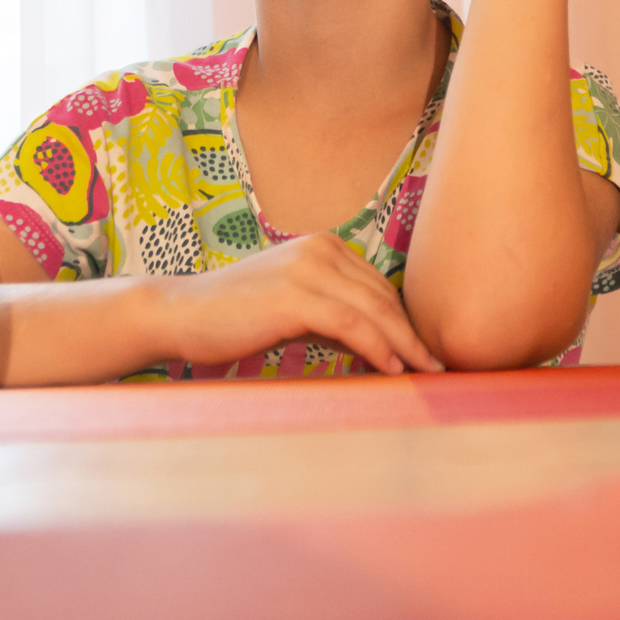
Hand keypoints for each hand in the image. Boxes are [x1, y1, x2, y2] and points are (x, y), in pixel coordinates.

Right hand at [147, 234, 443, 375]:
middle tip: (438, 366)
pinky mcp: (294, 295)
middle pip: (384, 296)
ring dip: (405, 344)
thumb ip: (336, 319)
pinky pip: (351, 323)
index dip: (404, 322)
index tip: (424, 353)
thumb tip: (381, 348)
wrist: (181, 314)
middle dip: (413, 334)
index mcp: (324, 247)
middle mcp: (321, 249)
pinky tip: (392, 369)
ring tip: (425, 372)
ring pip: (374, 309)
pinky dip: (377, 347)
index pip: (379, 287)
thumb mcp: (295, 311)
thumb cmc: (235, 318)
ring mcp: (307, 268)